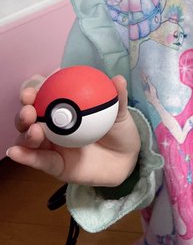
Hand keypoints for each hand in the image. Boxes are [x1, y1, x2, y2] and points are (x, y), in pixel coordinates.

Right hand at [8, 75, 139, 186]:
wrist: (126, 159)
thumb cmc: (118, 130)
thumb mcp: (120, 113)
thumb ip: (118, 97)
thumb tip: (119, 79)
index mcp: (65, 110)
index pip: (45, 97)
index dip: (37, 89)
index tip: (39, 83)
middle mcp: (53, 127)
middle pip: (31, 117)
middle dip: (25, 110)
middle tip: (29, 107)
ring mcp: (51, 146)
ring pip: (30, 138)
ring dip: (26, 132)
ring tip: (33, 129)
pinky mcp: (53, 165)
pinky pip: (38, 160)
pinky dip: (24, 156)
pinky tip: (15, 152)